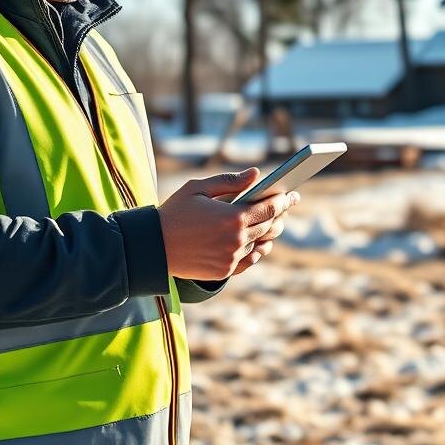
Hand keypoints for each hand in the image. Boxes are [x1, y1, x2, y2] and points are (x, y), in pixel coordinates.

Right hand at [157, 168, 300, 280]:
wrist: (152, 247)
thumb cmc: (173, 213)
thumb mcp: (198, 188)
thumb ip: (229, 181)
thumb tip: (255, 174)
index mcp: (232, 217)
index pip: (270, 208)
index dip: (284, 200)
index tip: (292, 194)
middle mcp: (236, 240)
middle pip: (269, 226)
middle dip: (280, 213)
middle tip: (287, 204)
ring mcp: (231, 258)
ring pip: (261, 243)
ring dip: (270, 232)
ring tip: (275, 222)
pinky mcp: (224, 270)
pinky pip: (249, 259)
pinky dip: (257, 249)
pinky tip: (261, 242)